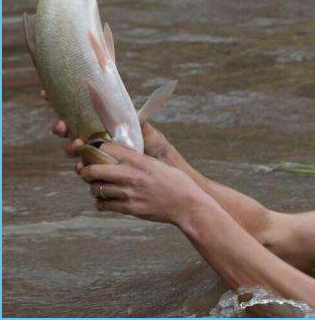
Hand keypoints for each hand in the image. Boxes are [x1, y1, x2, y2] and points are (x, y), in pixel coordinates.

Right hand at [43, 89, 173, 160]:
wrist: (160, 167)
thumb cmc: (154, 144)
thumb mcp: (148, 130)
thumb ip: (142, 121)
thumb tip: (137, 113)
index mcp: (102, 122)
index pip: (77, 110)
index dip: (58, 101)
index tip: (45, 94)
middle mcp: (95, 136)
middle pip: (68, 129)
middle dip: (60, 127)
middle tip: (61, 126)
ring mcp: (95, 153)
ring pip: (72, 149)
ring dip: (70, 147)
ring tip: (76, 145)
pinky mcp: (98, 170)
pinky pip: (83, 169)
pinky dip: (80, 167)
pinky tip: (81, 166)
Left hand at [79, 143, 201, 224]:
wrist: (187, 205)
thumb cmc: (176, 182)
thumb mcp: (158, 164)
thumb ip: (139, 159)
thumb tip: (121, 153)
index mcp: (139, 160)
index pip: (106, 148)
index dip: (97, 149)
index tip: (95, 152)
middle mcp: (132, 175)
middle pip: (94, 169)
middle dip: (85, 170)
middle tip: (86, 172)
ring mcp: (129, 193)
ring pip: (97, 189)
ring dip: (94, 188)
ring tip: (99, 187)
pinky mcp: (130, 208)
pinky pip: (104, 205)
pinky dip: (101, 202)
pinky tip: (106, 200)